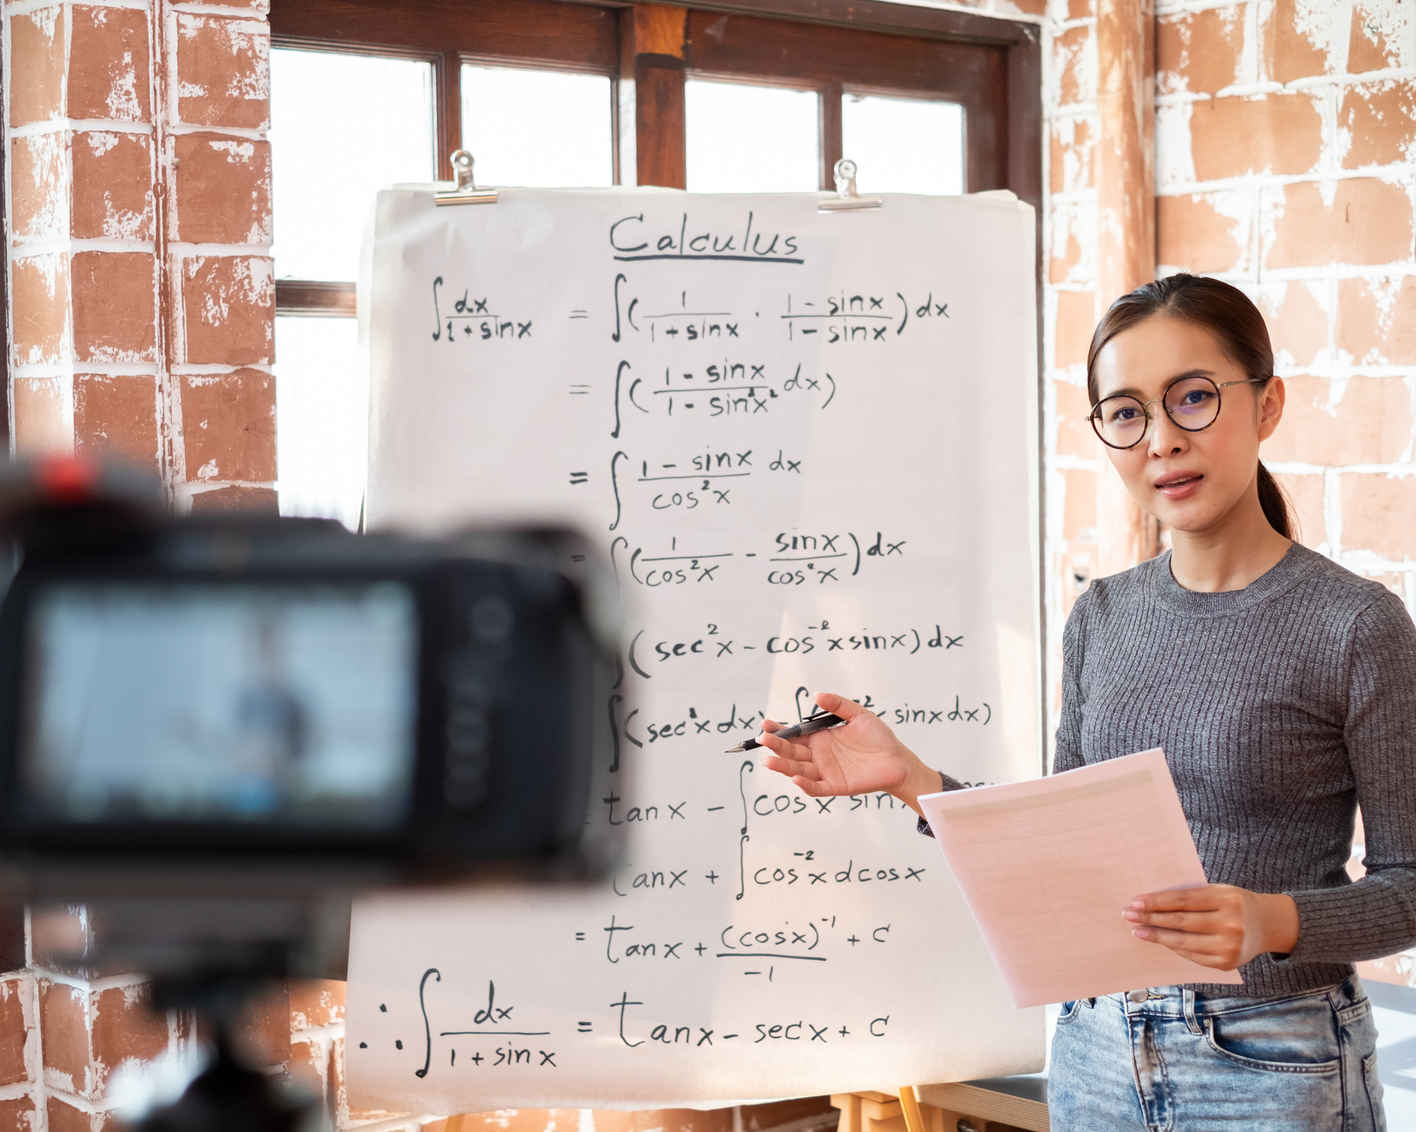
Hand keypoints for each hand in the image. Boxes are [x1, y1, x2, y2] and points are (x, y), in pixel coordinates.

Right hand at [757, 691, 931, 806]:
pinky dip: (805, 784)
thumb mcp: (859, 714)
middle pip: (791, 751)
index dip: (779, 730)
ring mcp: (826, 771)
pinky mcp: (836, 786)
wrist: (898, 760)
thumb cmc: (879, 738)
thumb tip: (817, 695)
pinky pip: (816, 787)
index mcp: (820, 737)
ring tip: (769, 760)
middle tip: (763, 739)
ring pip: (799, 769)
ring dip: (783, 766)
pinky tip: (795, 777)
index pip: (794, 734)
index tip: (766, 724)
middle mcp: (819, 755)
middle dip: (776, 746)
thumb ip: (838, 705)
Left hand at [1124, 885, 1298, 969]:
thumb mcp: (1218, 891)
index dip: (1156, 902)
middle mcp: (1231, 924)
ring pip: (1183, 942)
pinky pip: (1192, 955)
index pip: (1183, 900)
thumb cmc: (1234, 903)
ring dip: (1156, 936)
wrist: (1268, 925)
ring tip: (1137, 930)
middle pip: (1180, 922)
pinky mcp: (1226, 963)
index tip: (1135, 901)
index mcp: (1227, 900)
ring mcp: (1229, 947)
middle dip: (1150, 918)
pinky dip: (1174, 948)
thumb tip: (1151, 903)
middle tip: (1128, 915)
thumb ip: (1191, 897)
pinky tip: (1160, 940)